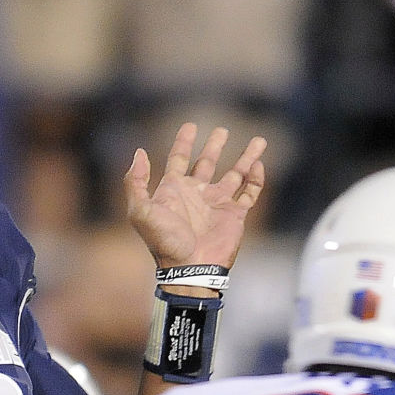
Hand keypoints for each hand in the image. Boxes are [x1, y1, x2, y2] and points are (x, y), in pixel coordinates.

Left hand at [124, 125, 266, 271]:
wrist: (189, 268)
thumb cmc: (164, 242)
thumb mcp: (140, 211)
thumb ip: (135, 182)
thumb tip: (139, 152)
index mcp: (173, 190)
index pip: (178, 158)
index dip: (183, 142)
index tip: (190, 126)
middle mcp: (196, 194)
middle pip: (207, 163)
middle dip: (214, 146)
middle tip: (222, 130)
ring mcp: (217, 203)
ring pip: (235, 173)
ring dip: (245, 157)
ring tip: (258, 140)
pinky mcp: (235, 215)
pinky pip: (249, 192)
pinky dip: (256, 178)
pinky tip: (258, 164)